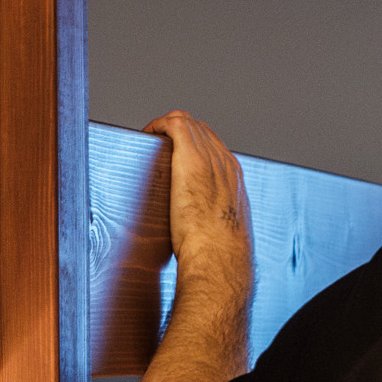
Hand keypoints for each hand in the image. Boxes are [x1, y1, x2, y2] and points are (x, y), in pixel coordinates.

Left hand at [149, 110, 250, 285]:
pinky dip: (158, 124)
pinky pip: (175, 124)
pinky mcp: (190, 158)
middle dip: (178, 133)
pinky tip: (146, 134)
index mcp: (234, 182)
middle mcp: (224, 164)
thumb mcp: (222, 235)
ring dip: (166, 127)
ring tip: (149, 139)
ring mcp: (209, 159)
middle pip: (202, 131)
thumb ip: (213, 224)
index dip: (193, 146)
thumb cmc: (219, 255)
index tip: (174, 156)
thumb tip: (199, 235)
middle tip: (157, 145)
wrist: (220, 257)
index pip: (215, 148)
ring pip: (189, 123)